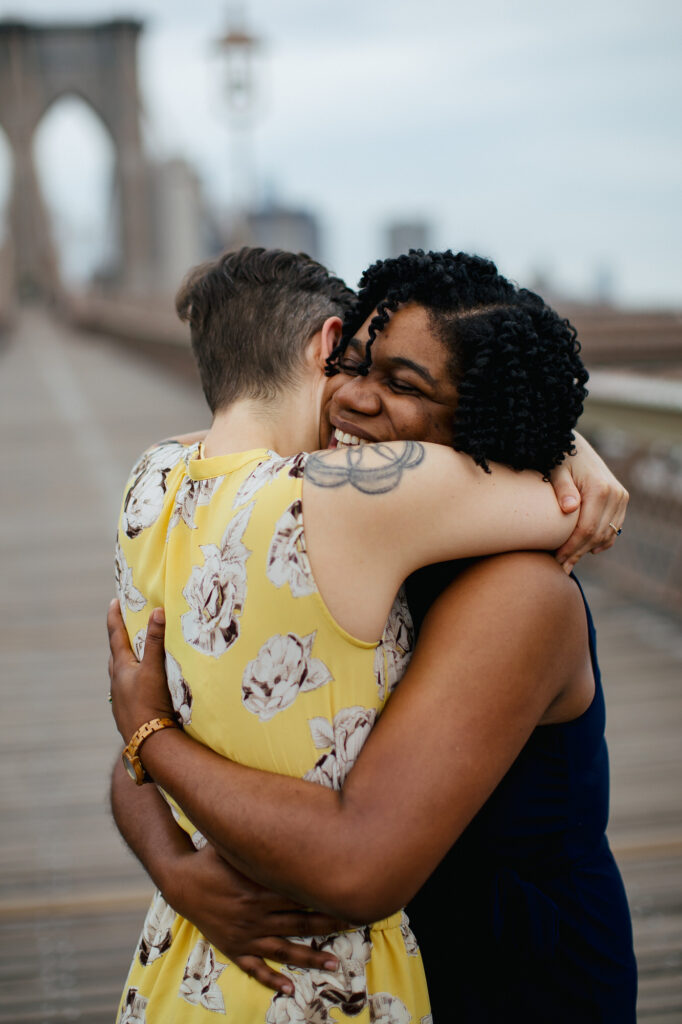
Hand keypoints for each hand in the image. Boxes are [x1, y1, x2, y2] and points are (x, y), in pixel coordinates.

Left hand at [107, 599, 174, 742]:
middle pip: (115, 655)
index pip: (116, 636)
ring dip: (125, 663)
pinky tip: (142, 688)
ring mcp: (121, 699)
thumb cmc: (150, 703)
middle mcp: (117, 682)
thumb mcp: (155, 669)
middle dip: (119, 640)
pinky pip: (127, 691)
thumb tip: (157, 611)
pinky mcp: (127, 713)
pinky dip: (132, 682)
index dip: (115, 618)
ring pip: (120, 675)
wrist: (148, 742)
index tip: (113, 602)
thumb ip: (157, 641)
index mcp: (121, 667)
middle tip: (124, 628)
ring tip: (133, 657)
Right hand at [164, 845, 349, 993]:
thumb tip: (284, 811)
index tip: (348, 897)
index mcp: (259, 888)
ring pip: (285, 949)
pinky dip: (273, 979)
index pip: (301, 895)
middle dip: (329, 925)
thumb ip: (258, 837)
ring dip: (311, 957)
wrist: (180, 880)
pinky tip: (290, 988)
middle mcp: (256, 914)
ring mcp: (246, 934)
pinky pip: (256, 968)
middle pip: (301, 922)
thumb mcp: (235, 843)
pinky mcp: (234, 947)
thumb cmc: (212, 857)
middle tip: (356, 926)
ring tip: (335, 965)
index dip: (325, 897)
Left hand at [549, 432, 628, 573]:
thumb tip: (569, 508)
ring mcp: (621, 497)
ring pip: (607, 534)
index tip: (557, 560)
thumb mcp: (556, 471)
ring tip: (570, 561)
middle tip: (562, 567)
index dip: (572, 548)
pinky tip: (588, 550)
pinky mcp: (621, 499)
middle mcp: (615, 494)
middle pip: (597, 535)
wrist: (575, 446)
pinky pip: (615, 527)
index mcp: (599, 489)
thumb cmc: (560, 459)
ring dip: (589, 549)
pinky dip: (602, 540)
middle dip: (578, 553)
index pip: (586, 529)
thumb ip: (562, 489)